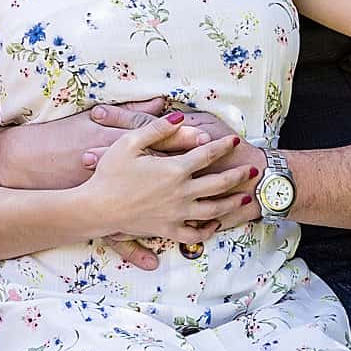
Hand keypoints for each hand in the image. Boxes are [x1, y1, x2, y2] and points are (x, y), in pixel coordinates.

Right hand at [76, 114, 256, 247]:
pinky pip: (195, 233)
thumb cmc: (110, 173)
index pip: (206, 154)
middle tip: (252, 171)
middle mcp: (181, 193)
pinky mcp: (168, 230)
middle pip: (218, 183)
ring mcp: (176, 214)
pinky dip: (209, 229)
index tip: (234, 140)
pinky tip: (215, 224)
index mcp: (173, 169)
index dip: (223, 146)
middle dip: (238, 175)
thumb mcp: (130, 142)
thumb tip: (178, 118)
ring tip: (244, 198)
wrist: (98, 208)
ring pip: (213, 210)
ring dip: (231, 203)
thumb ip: (157, 129)